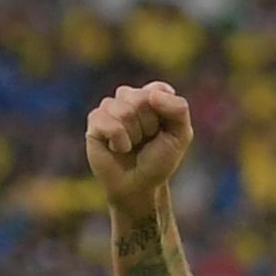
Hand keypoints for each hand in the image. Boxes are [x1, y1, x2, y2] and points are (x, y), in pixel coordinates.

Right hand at [86, 81, 193, 210]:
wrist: (139, 186)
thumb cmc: (159, 160)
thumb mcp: (180, 135)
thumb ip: (178, 109)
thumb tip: (152, 95)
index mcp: (151, 96)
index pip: (158, 89)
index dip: (164, 114)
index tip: (163, 130)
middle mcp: (129, 97)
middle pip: (141, 99)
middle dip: (148, 126)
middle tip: (146, 140)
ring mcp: (110, 108)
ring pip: (124, 111)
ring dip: (134, 135)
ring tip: (132, 145)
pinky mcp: (95, 121)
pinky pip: (107, 122)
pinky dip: (119, 141)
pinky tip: (118, 148)